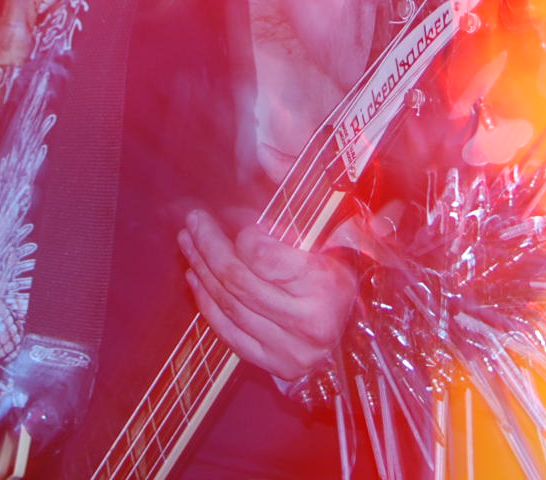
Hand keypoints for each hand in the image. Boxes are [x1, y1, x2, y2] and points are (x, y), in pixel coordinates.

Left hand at [177, 209, 356, 381]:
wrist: (357, 336)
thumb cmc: (338, 279)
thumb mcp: (330, 241)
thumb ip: (297, 218)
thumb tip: (257, 181)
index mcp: (325, 285)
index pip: (261, 257)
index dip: (244, 236)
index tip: (240, 224)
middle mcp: (308, 322)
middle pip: (237, 279)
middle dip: (208, 245)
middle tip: (194, 222)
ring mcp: (290, 349)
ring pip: (228, 304)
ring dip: (201, 269)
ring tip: (189, 244)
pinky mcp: (274, 364)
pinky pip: (228, 332)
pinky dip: (206, 303)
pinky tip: (195, 278)